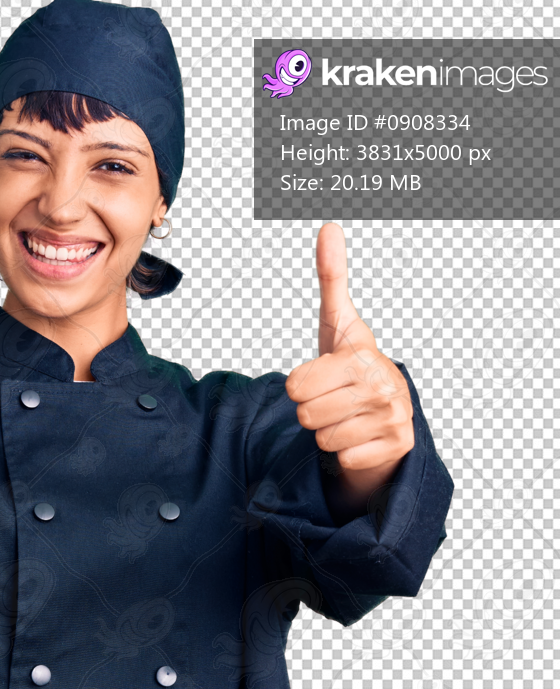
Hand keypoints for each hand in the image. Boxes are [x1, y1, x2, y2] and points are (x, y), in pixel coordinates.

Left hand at [285, 223, 414, 501]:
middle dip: (313, 411)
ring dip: (329, 432)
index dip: (300, 385)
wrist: (388, 409)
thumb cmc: (354, 366)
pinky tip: (360, 436)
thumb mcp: (340, 324)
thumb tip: (328, 228)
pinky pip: (344, 460)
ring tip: (346, 417)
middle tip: (333, 400)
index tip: (321, 378)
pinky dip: (347, 453)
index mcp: (362, 358)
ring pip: (322, 439)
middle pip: (306, 415)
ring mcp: (392, 421)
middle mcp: (382, 389)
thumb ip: (332, 279)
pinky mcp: (394, 449)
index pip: (295, 385)